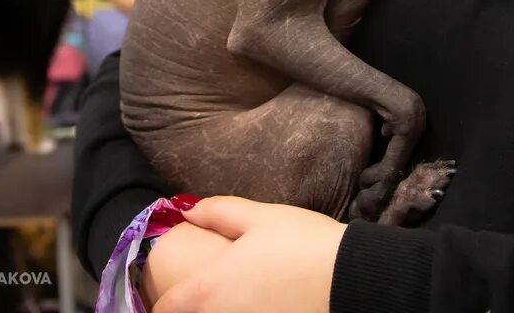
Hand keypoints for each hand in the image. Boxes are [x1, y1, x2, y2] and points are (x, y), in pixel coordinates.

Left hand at [152, 197, 344, 312]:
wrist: (351, 278)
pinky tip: (268, 303)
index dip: (162, 302)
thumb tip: (187, 211)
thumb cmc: (302, 243)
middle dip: (194, 307)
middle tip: (203, 294)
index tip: (166, 296)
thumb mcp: (260, 217)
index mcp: (209, 289)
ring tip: (240, 295)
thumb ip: (218, 213)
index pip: (165, 308)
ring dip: (222, 310)